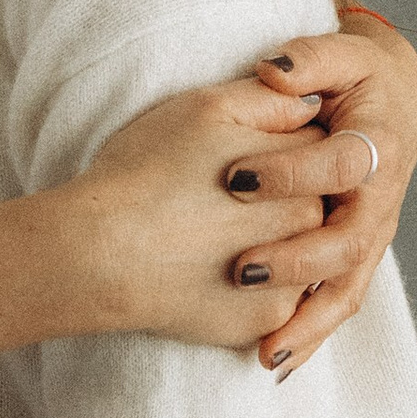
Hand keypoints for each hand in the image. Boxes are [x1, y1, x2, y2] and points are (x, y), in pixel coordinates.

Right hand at [76, 73, 373, 352]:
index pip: (316, 148)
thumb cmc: (145, 171)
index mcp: (301, 166)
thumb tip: (312, 105)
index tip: (240, 155)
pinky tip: (215, 271)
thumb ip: (271, 98)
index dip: (277, 146)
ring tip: (219, 234)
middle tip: (225, 198)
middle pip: (315, 203)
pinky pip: (276, 300)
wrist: (99, 255)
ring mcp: (293, 277)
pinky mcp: (268, 319)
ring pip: (301, 255)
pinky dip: (254, 289)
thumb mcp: (206, 108)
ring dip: (274, 245)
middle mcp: (311, 223)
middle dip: (282, 199)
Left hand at [231, 11, 416, 377]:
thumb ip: (308, 59)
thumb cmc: (355, 76)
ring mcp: (371, 237)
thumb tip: (275, 69)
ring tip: (267, 351)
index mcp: (378, 146)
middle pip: (350, 242)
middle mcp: (380, 201)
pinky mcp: (356, 259)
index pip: (342, 164)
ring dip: (308, 323)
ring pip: (348, 289)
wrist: (394, 103)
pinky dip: (310, 336)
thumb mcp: (337, 55)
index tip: (236, 176)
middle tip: (243, 271)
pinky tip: (273, 363)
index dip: (293, 171)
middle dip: (298, 261)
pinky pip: (337, 304)